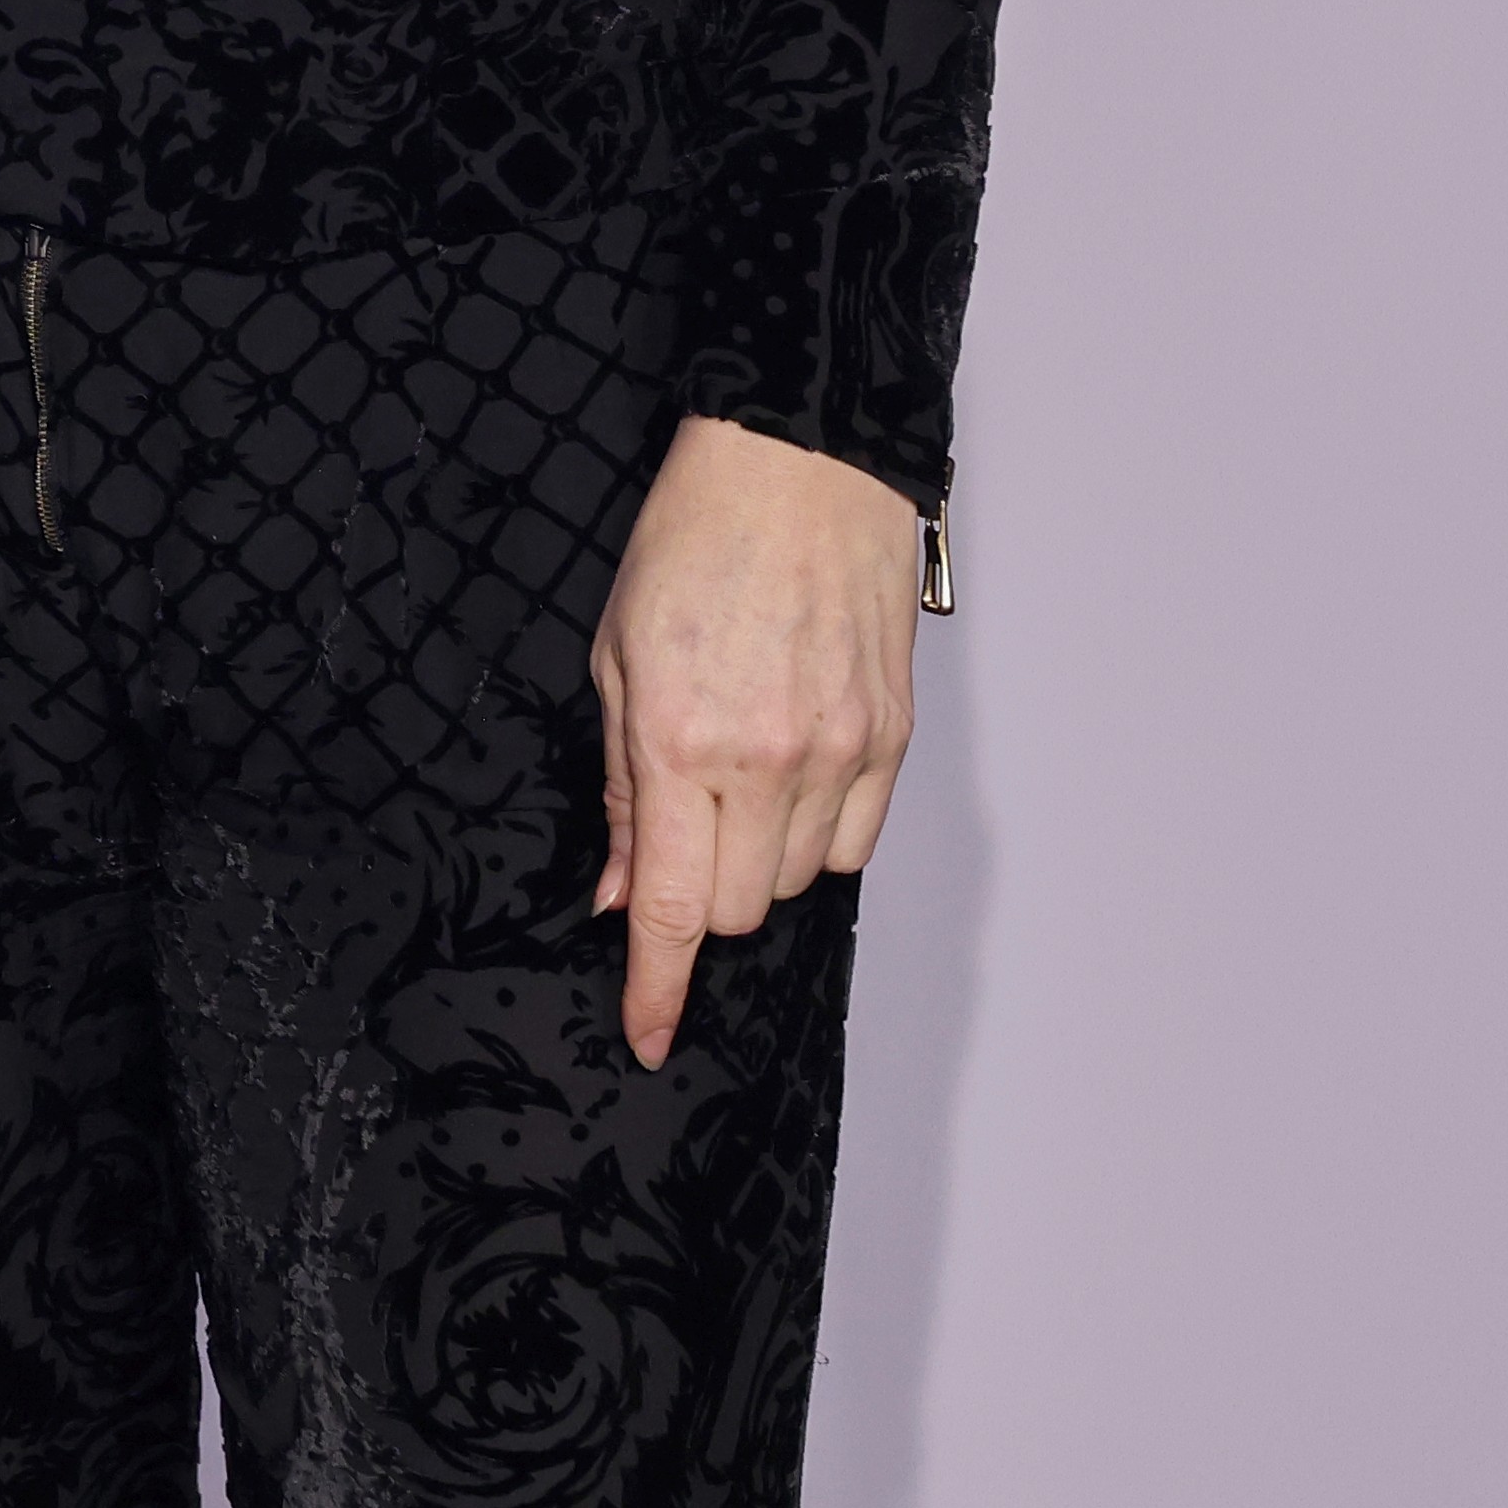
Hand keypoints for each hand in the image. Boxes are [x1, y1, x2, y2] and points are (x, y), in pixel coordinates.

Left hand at [586, 412, 926, 1067]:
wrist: (800, 473)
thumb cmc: (691, 546)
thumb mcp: (615, 659)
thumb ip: (619, 788)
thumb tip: (617, 891)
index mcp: (681, 745)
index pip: (668, 906)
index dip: (655, 986)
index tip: (647, 1034)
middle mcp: (769, 763)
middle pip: (733, 909)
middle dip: (693, 895)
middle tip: (675, 825)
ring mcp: (842, 756)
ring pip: (794, 883)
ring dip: (753, 862)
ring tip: (732, 777)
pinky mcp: (893, 743)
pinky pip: (854, 845)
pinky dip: (813, 837)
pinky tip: (788, 777)